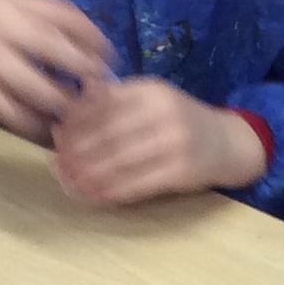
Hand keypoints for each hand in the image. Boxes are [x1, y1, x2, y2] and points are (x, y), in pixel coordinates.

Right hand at [0, 0, 115, 139]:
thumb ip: (47, 11)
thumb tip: (91, 40)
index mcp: (17, 2)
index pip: (65, 17)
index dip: (94, 38)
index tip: (109, 55)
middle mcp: (3, 30)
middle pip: (55, 52)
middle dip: (86, 70)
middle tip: (101, 85)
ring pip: (35, 89)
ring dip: (63, 103)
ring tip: (77, 108)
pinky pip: (10, 112)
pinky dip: (33, 124)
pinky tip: (48, 127)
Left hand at [51, 79, 268, 206]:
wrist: (227, 143)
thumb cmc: (178, 121)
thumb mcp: (149, 100)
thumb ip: (111, 104)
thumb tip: (61, 121)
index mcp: (150, 89)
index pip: (102, 104)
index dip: (75, 124)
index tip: (56, 139)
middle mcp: (164, 111)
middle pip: (108, 134)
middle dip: (77, 153)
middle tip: (57, 166)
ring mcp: (175, 141)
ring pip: (120, 161)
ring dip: (90, 176)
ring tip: (70, 184)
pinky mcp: (182, 170)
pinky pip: (138, 183)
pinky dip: (113, 191)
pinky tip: (96, 195)